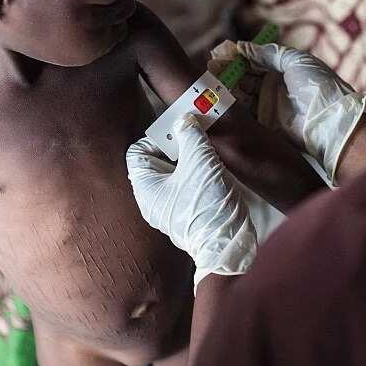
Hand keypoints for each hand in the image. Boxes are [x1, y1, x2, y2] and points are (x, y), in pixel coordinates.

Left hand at [126, 115, 257, 289]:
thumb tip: (184, 120)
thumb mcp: (199, 161)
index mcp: (144, 187)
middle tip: (195, 137)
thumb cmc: (206, 204)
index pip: (137, 151)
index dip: (156, 137)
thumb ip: (190, 135)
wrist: (228, 245)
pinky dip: (195, 175)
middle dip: (176, 146)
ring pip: (173, 174)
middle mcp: (151, 200)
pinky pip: (184, 187)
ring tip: (206, 151)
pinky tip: (211, 170)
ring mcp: (168, 209)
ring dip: (188, 160)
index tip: (178, 131)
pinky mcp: (185, 215)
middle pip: (156, 161)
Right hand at [211, 41, 365, 184]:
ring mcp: (268, 105)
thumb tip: (243, 46)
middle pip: (245, 76)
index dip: (237, 56)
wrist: (329, 122)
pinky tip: (218, 95)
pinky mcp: (264, 124)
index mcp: (283, 69)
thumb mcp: (296, 61)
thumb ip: (269, 53)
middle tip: (209, 65)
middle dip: (228, 70)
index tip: (219, 53)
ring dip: (226, 85)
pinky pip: (243, 111)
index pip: (254, 60)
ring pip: (241, 93)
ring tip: (209, 77)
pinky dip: (231, 104)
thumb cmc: (318, 86)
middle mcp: (274, 86)